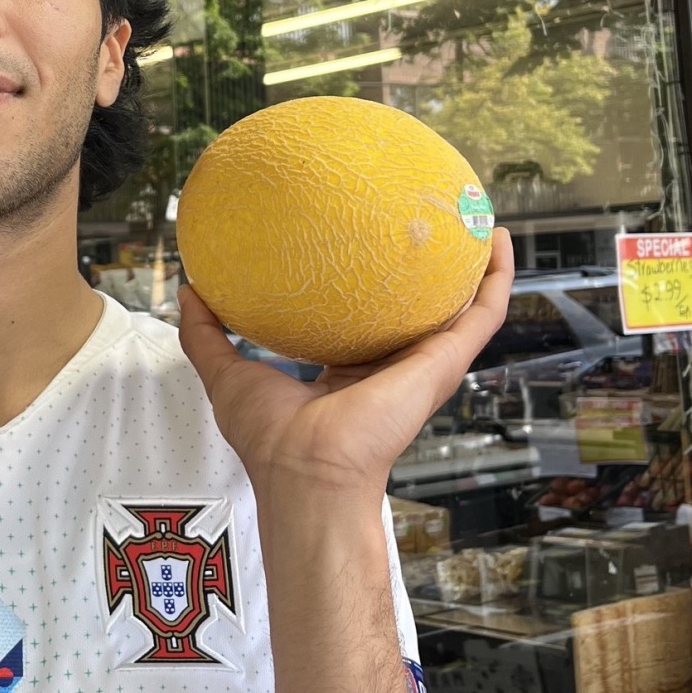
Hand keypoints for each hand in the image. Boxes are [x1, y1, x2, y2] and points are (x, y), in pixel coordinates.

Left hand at [177, 228, 514, 500]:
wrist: (306, 471)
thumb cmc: (271, 438)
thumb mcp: (228, 373)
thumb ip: (207, 334)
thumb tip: (192, 291)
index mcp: (348, 373)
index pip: (365, 325)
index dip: (367, 289)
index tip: (365, 248)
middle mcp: (392, 367)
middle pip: (418, 313)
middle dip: (428, 273)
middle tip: (431, 222)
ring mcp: (423, 365)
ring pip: (463, 309)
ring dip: (479, 268)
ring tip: (482, 221)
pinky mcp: (444, 363)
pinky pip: (484, 313)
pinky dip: (499, 278)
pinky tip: (501, 239)